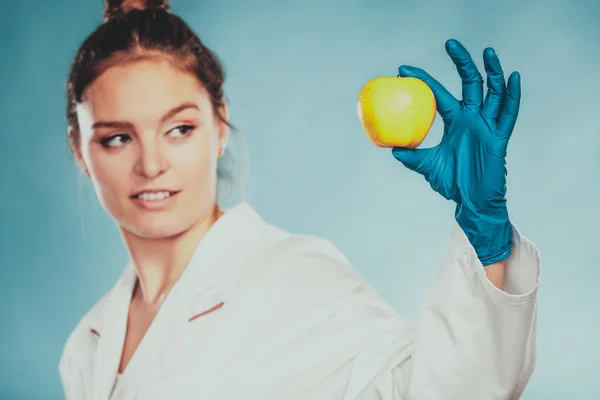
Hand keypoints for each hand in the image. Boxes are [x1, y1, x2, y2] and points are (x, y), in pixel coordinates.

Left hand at [392, 39, 520, 265]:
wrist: (471, 203)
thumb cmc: (452, 184)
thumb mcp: (428, 167)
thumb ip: (413, 157)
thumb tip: (392, 148)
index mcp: (454, 123)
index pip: (438, 94)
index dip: (424, 79)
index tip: (404, 69)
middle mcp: (471, 119)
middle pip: (470, 83)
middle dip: (462, 62)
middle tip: (450, 43)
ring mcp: (487, 127)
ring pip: (492, 93)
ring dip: (492, 71)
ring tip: (487, 51)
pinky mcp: (500, 138)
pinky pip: (508, 115)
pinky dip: (512, 96)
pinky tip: (513, 77)